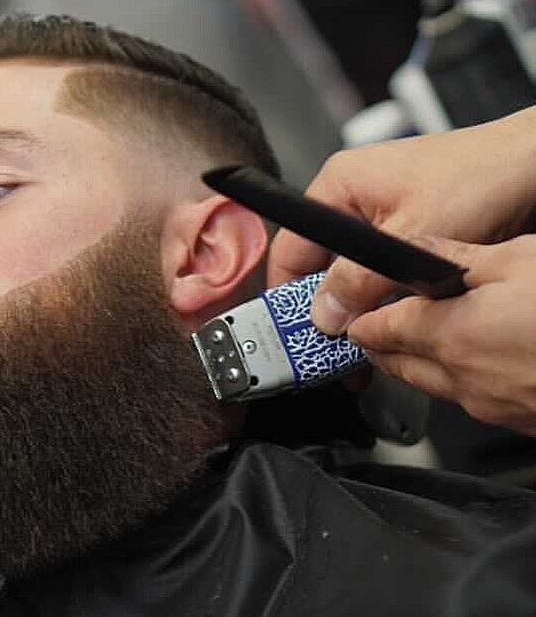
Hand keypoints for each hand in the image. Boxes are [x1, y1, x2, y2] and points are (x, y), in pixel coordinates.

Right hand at [267, 106, 535, 333]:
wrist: (534, 167)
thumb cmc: (481, 176)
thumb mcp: (410, 235)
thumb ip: (359, 279)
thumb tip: (326, 316)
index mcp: (338, 186)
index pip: (290, 248)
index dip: (285, 294)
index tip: (289, 330)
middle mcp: (352, 200)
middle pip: (318, 266)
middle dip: (326, 308)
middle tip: (331, 345)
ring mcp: (379, 216)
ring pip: (349, 273)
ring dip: (356, 306)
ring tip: (362, 340)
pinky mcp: (404, 232)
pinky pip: (377, 272)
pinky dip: (380, 297)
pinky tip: (389, 321)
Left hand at [347, 235, 535, 436]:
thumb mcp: (520, 259)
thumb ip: (456, 255)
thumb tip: (414, 246)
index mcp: (451, 335)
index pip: (377, 331)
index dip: (360, 319)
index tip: (354, 312)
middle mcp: (461, 379)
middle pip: (396, 364)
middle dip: (382, 344)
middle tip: (378, 325)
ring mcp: (490, 407)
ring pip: (431, 384)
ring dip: (419, 362)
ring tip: (427, 337)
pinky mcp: (518, 422)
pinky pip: (470, 400)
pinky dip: (460, 379)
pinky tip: (482, 358)